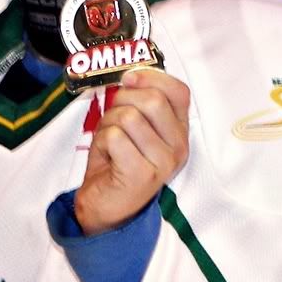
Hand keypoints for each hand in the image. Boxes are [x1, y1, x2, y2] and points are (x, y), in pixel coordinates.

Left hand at [75, 69, 189, 235]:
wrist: (105, 207)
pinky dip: (102, 141)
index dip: (152, 77)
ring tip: (109, 142)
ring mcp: (163, 162)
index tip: (129, 80)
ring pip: (129, 116)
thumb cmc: (117, 162)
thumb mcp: (132, 126)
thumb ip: (138, 101)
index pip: (179, 91)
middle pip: (152, 100)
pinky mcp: (142, 174)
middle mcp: (178, 147)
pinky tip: (107, 157)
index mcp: (179, 131)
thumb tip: (129, 75)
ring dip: (109, 124)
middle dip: (122, 100)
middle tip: (113, 119)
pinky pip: (115, 137)